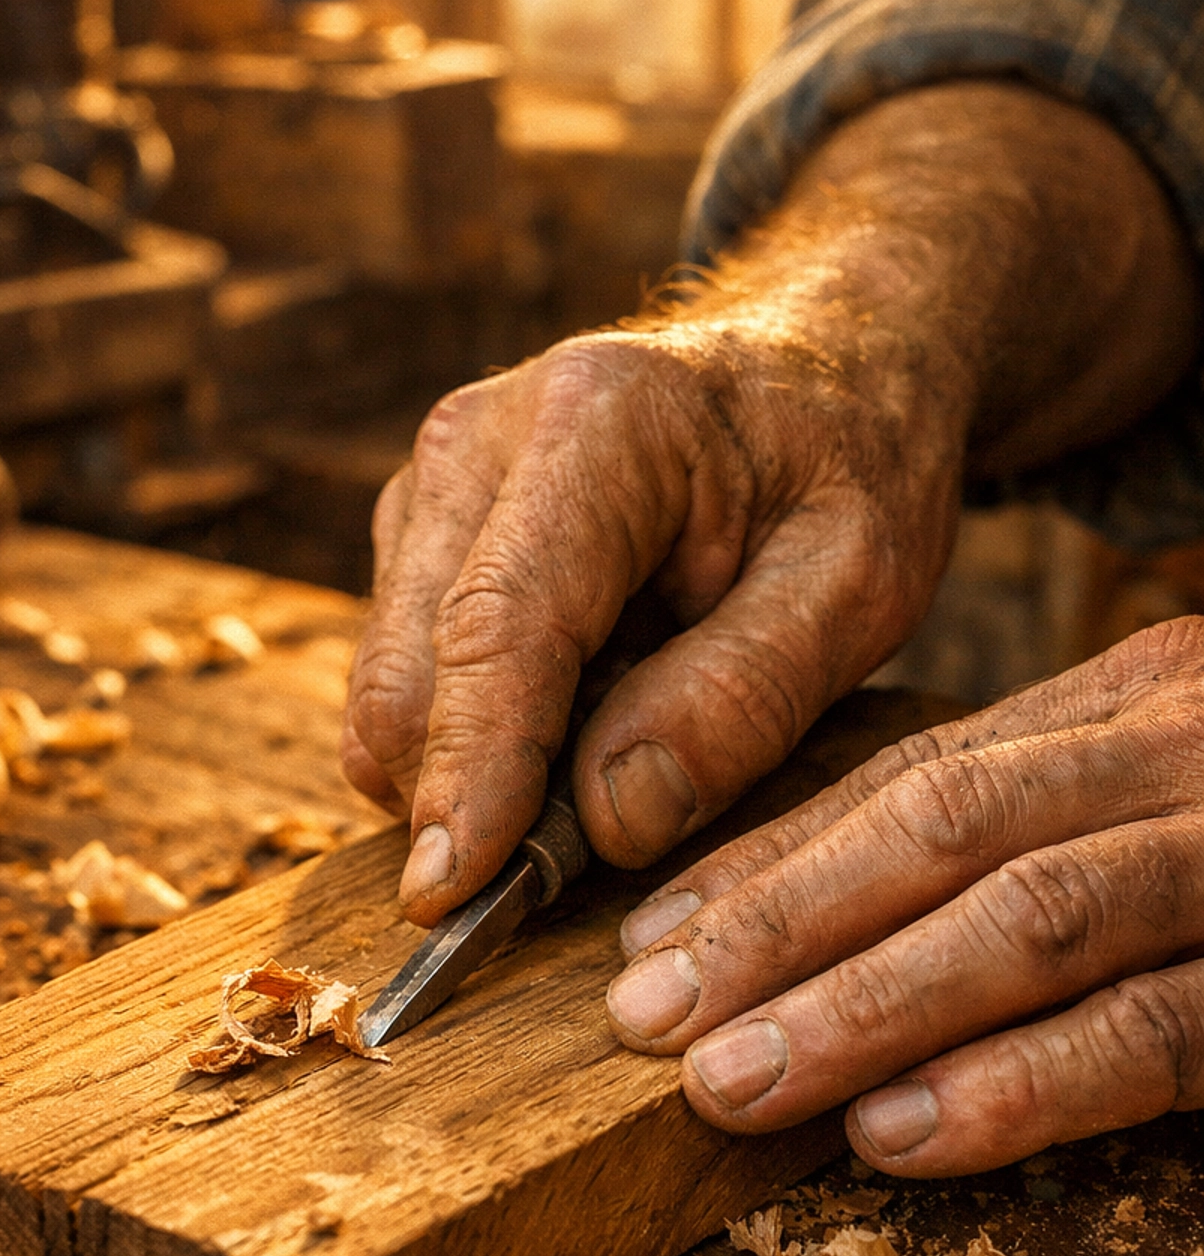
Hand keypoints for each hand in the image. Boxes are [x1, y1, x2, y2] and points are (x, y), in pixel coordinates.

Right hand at [345, 314, 964, 917]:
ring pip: (393, 690)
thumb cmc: (852, 462)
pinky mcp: (417, 533)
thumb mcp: (861, 582)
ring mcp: (432, 486)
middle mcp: (477, 442)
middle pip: (410, 672)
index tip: (450, 892)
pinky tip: (583, 718)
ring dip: (474, 772)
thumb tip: (610, 820)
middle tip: (568, 881)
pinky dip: (477, 739)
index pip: (499, 627)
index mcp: (596, 424)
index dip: (470, 771)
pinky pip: (411, 682)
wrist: (822, 363)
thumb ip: (743, 697)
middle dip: (464, 799)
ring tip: (615, 757)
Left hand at [607, 620, 1203, 1172]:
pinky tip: (894, 1132)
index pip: (918, 775)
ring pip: (1026, 919)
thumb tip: (820, 933)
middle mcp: (1179, 752)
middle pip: (946, 827)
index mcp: (1137, 700)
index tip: (649, 940)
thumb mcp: (1164, 795)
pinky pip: (1147, 1032)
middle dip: (780, 927)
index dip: (772, 863)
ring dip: (861, 1008)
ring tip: (731, 1086)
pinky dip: (1014, 1086)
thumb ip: (1029, 830)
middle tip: (649, 1017)